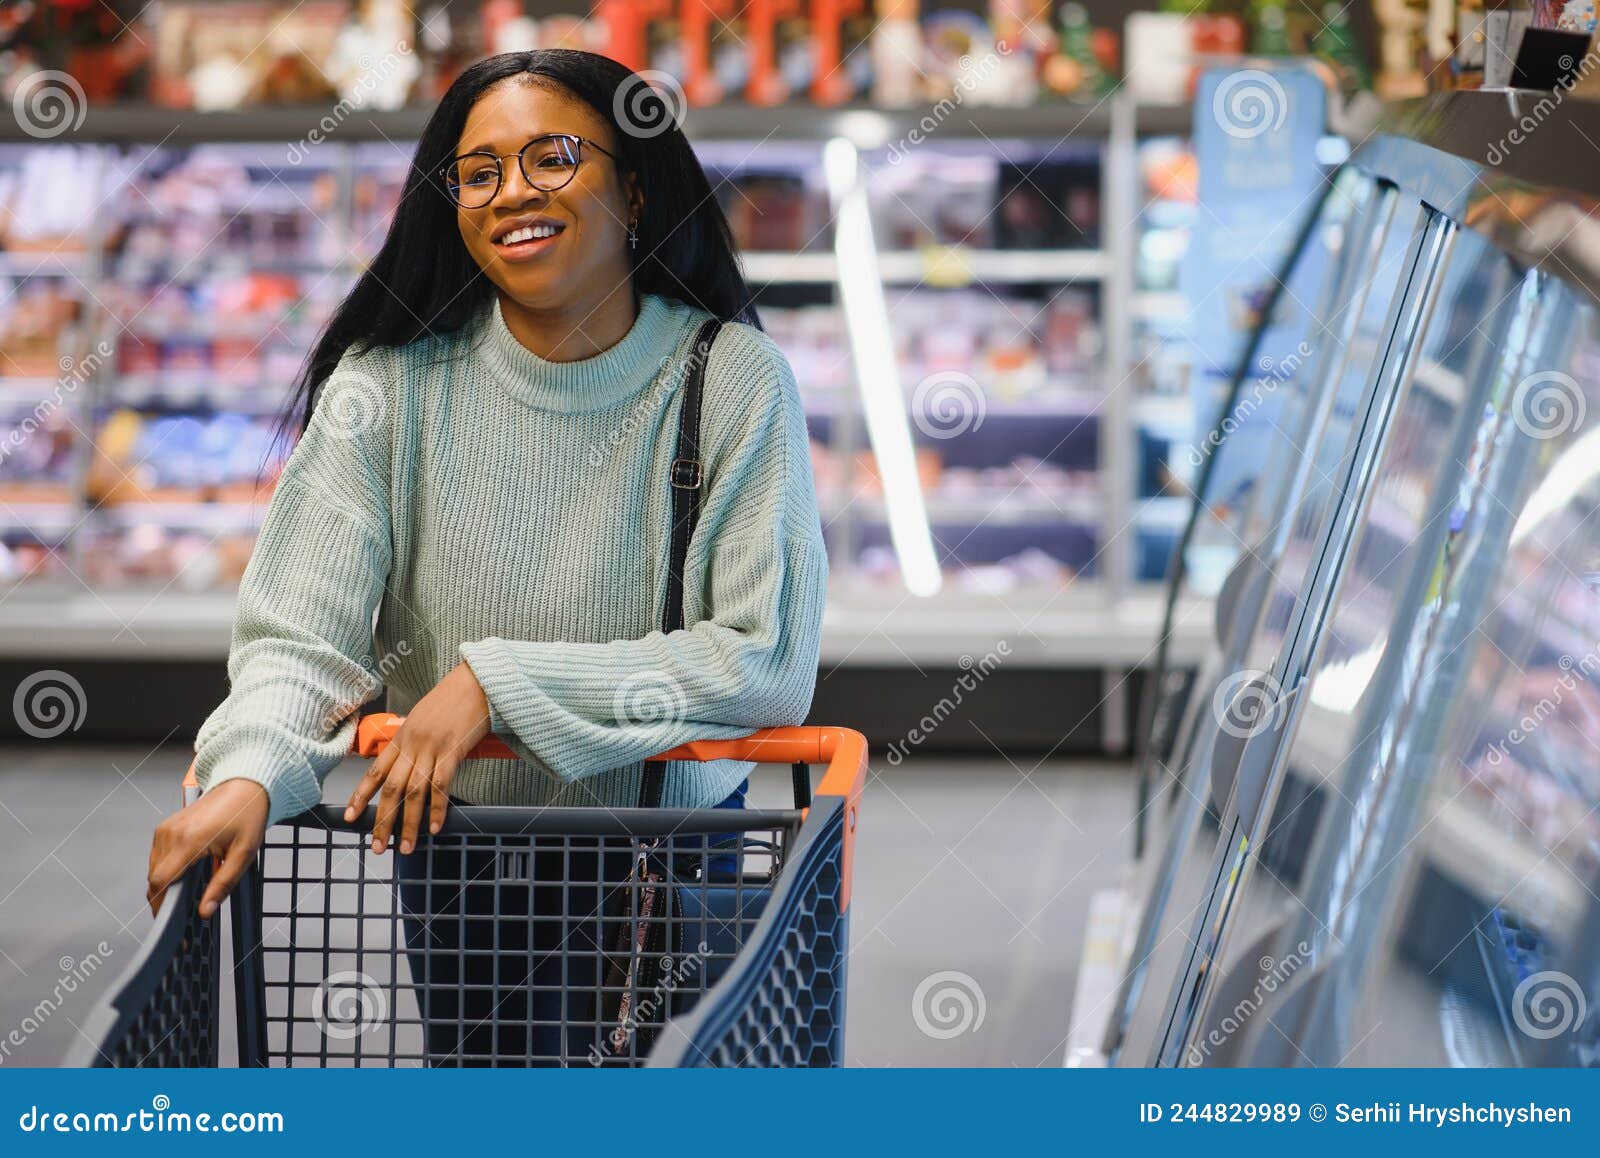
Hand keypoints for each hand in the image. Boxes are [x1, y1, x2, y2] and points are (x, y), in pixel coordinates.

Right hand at [147, 778, 269, 918]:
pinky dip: (167, 871)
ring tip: (187, 895)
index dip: (161, 906)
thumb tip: (205, 910)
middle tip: (183, 915)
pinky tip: (186, 875)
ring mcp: (166, 829)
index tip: (171, 924)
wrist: (244, 786)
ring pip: (154, 869)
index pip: (161, 881)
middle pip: (154, 878)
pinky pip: (158, 857)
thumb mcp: (244, 854)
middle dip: (165, 900)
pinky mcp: (165, 827)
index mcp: (189, 840)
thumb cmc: (247, 815)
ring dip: (166, 885)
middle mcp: (171, 833)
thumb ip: (223, 884)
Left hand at [344, 661, 490, 854]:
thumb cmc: (454, 698)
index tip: (351, 817)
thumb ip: (415, 741)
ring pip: (413, 792)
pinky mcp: (453, 750)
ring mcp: (432, 747)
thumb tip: (411, 763)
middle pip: (391, 789)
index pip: (375, 771)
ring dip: (408, 823)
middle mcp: (413, 744)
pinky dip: (437, 809)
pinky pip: (441, 785)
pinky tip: (436, 827)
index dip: (361, 796)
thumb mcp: (425, 717)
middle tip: (377, 846)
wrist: (478, 681)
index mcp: (403, 736)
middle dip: (382, 821)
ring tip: (405, 846)